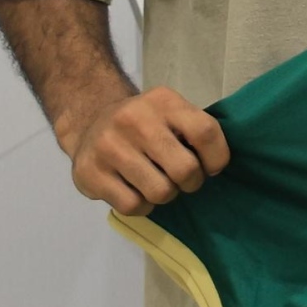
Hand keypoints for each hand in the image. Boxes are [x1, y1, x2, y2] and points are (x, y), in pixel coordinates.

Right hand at [64, 85, 228, 216]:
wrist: (90, 123)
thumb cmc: (143, 124)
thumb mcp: (170, 113)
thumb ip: (193, 132)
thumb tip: (216, 166)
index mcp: (163, 101)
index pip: (205, 132)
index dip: (217, 158)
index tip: (211, 167)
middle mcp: (134, 119)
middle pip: (185, 169)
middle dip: (191, 182)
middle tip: (182, 179)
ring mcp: (109, 146)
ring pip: (160, 192)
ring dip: (166, 195)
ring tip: (157, 183)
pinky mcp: (90, 172)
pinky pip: (133, 206)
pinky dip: (142, 206)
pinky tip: (136, 190)